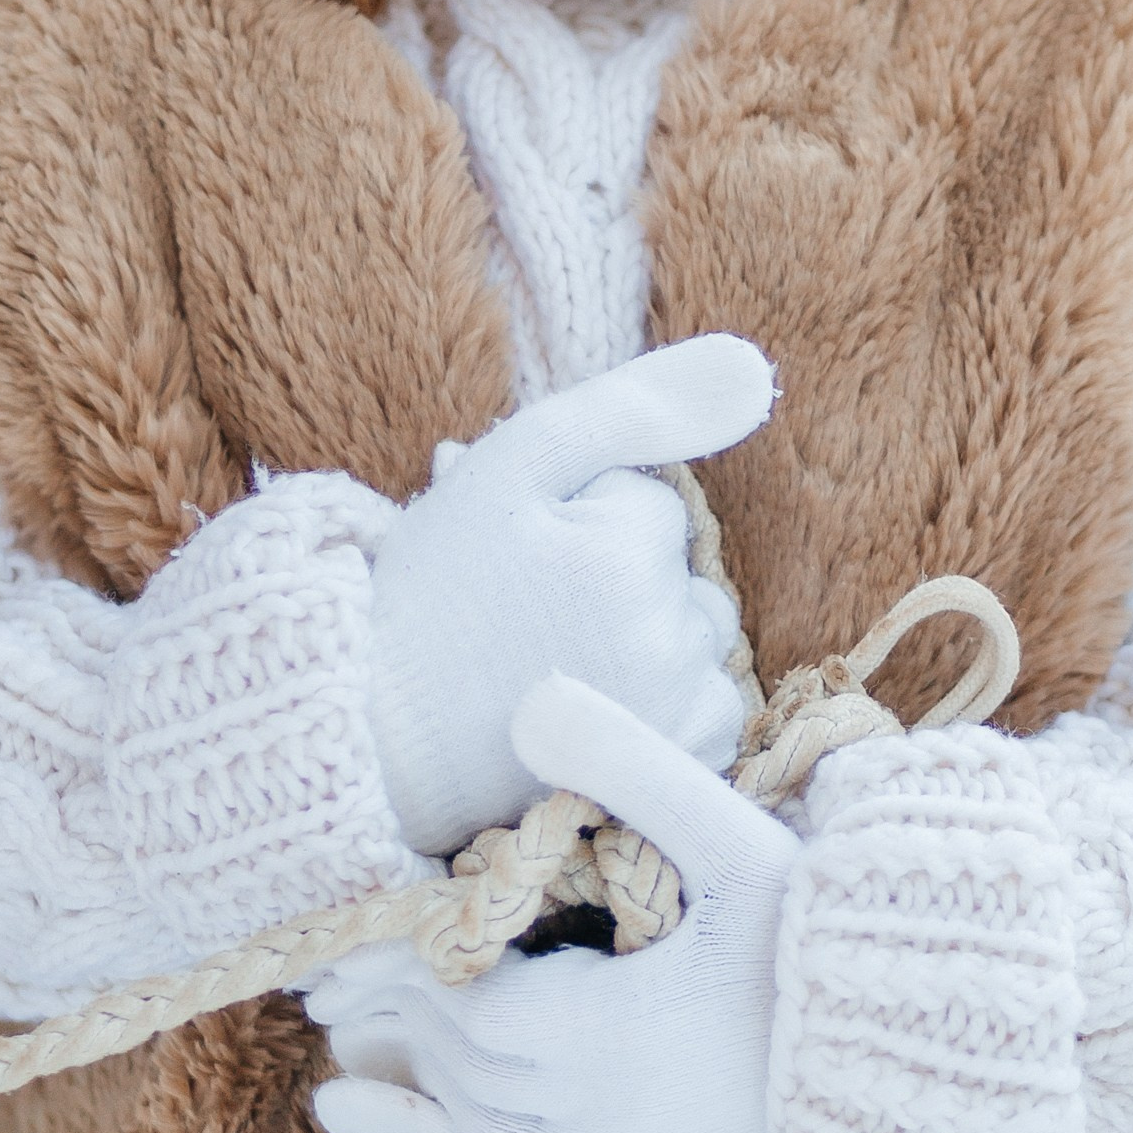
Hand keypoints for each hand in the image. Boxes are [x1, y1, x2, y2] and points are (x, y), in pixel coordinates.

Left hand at [310, 676, 799, 1132]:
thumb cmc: (801, 946)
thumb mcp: (725, 838)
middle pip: (449, 1050)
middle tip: (339, 945)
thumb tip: (529, 698)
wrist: (874, 1071)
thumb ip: (628, 765)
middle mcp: (579, 1118)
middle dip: (396, 994)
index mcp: (600, 1032)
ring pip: (457, 1109)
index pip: (462, 994)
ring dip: (400, 1053)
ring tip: (339, 1003)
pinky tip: (337, 1106)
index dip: (414, 948)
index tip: (384, 901)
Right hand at [364, 336, 771, 857]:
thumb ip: (633, 406)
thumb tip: (753, 366)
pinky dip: (666, 703)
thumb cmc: (434, 596)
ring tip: (554, 666)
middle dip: (618, 577)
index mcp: (628, 552)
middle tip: (525, 617)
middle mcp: (669, 635)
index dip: (578, 520)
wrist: (380, 745)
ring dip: (645, 636)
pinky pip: (711, 706)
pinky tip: (594, 708)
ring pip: (696, 632)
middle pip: (677, 568)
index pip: (647, 500)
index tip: (516, 560)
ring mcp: (682, 711)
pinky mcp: (683, 767)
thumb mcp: (513, 468)